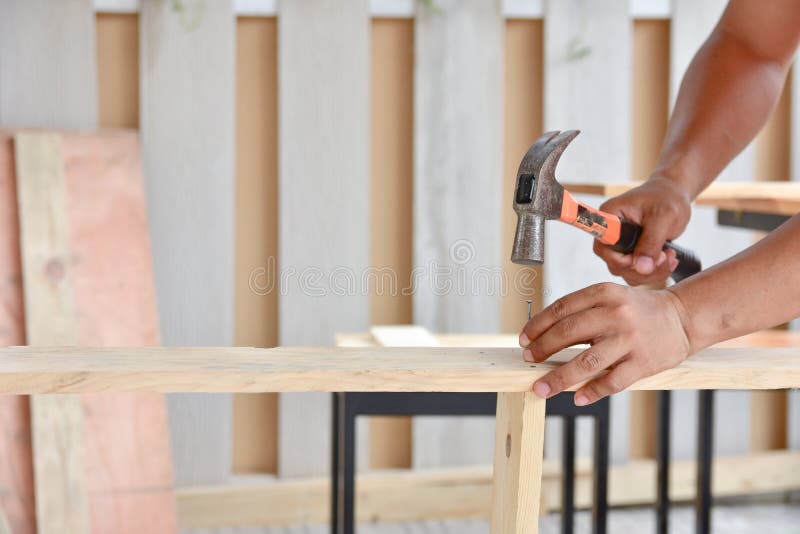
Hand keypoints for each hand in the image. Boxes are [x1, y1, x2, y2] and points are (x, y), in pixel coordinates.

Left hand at [518, 282, 691, 404]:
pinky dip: (592, 392)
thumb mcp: (610, 298)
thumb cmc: (637, 310)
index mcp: (604, 293)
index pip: (562, 308)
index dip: (538, 325)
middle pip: (568, 333)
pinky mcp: (644, 362)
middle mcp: (616, 313)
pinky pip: (612, 381)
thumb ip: (582, 312)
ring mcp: (630, 339)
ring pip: (586, 362)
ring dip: (559, 378)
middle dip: (542, 349)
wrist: (683, 318)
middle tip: (527, 360)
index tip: (523, 339)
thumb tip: (543, 336)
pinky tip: (577, 398)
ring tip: (541, 388)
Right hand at [594, 176, 691, 285]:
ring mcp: (620, 245)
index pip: (603, 248)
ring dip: (651, 272)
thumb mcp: (663, 217)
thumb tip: (642, 268)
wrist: (674, 194)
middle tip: (665, 256)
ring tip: (670, 256)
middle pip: (615, 264)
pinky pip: (636, 272)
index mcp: (609, 217)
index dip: (621, 259)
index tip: (643, 256)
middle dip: (642, 267)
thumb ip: (651, 242)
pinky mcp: (631, 253)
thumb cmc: (667, 198)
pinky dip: (654, 272)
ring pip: (626, 272)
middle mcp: (610, 234)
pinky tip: (668, 259)